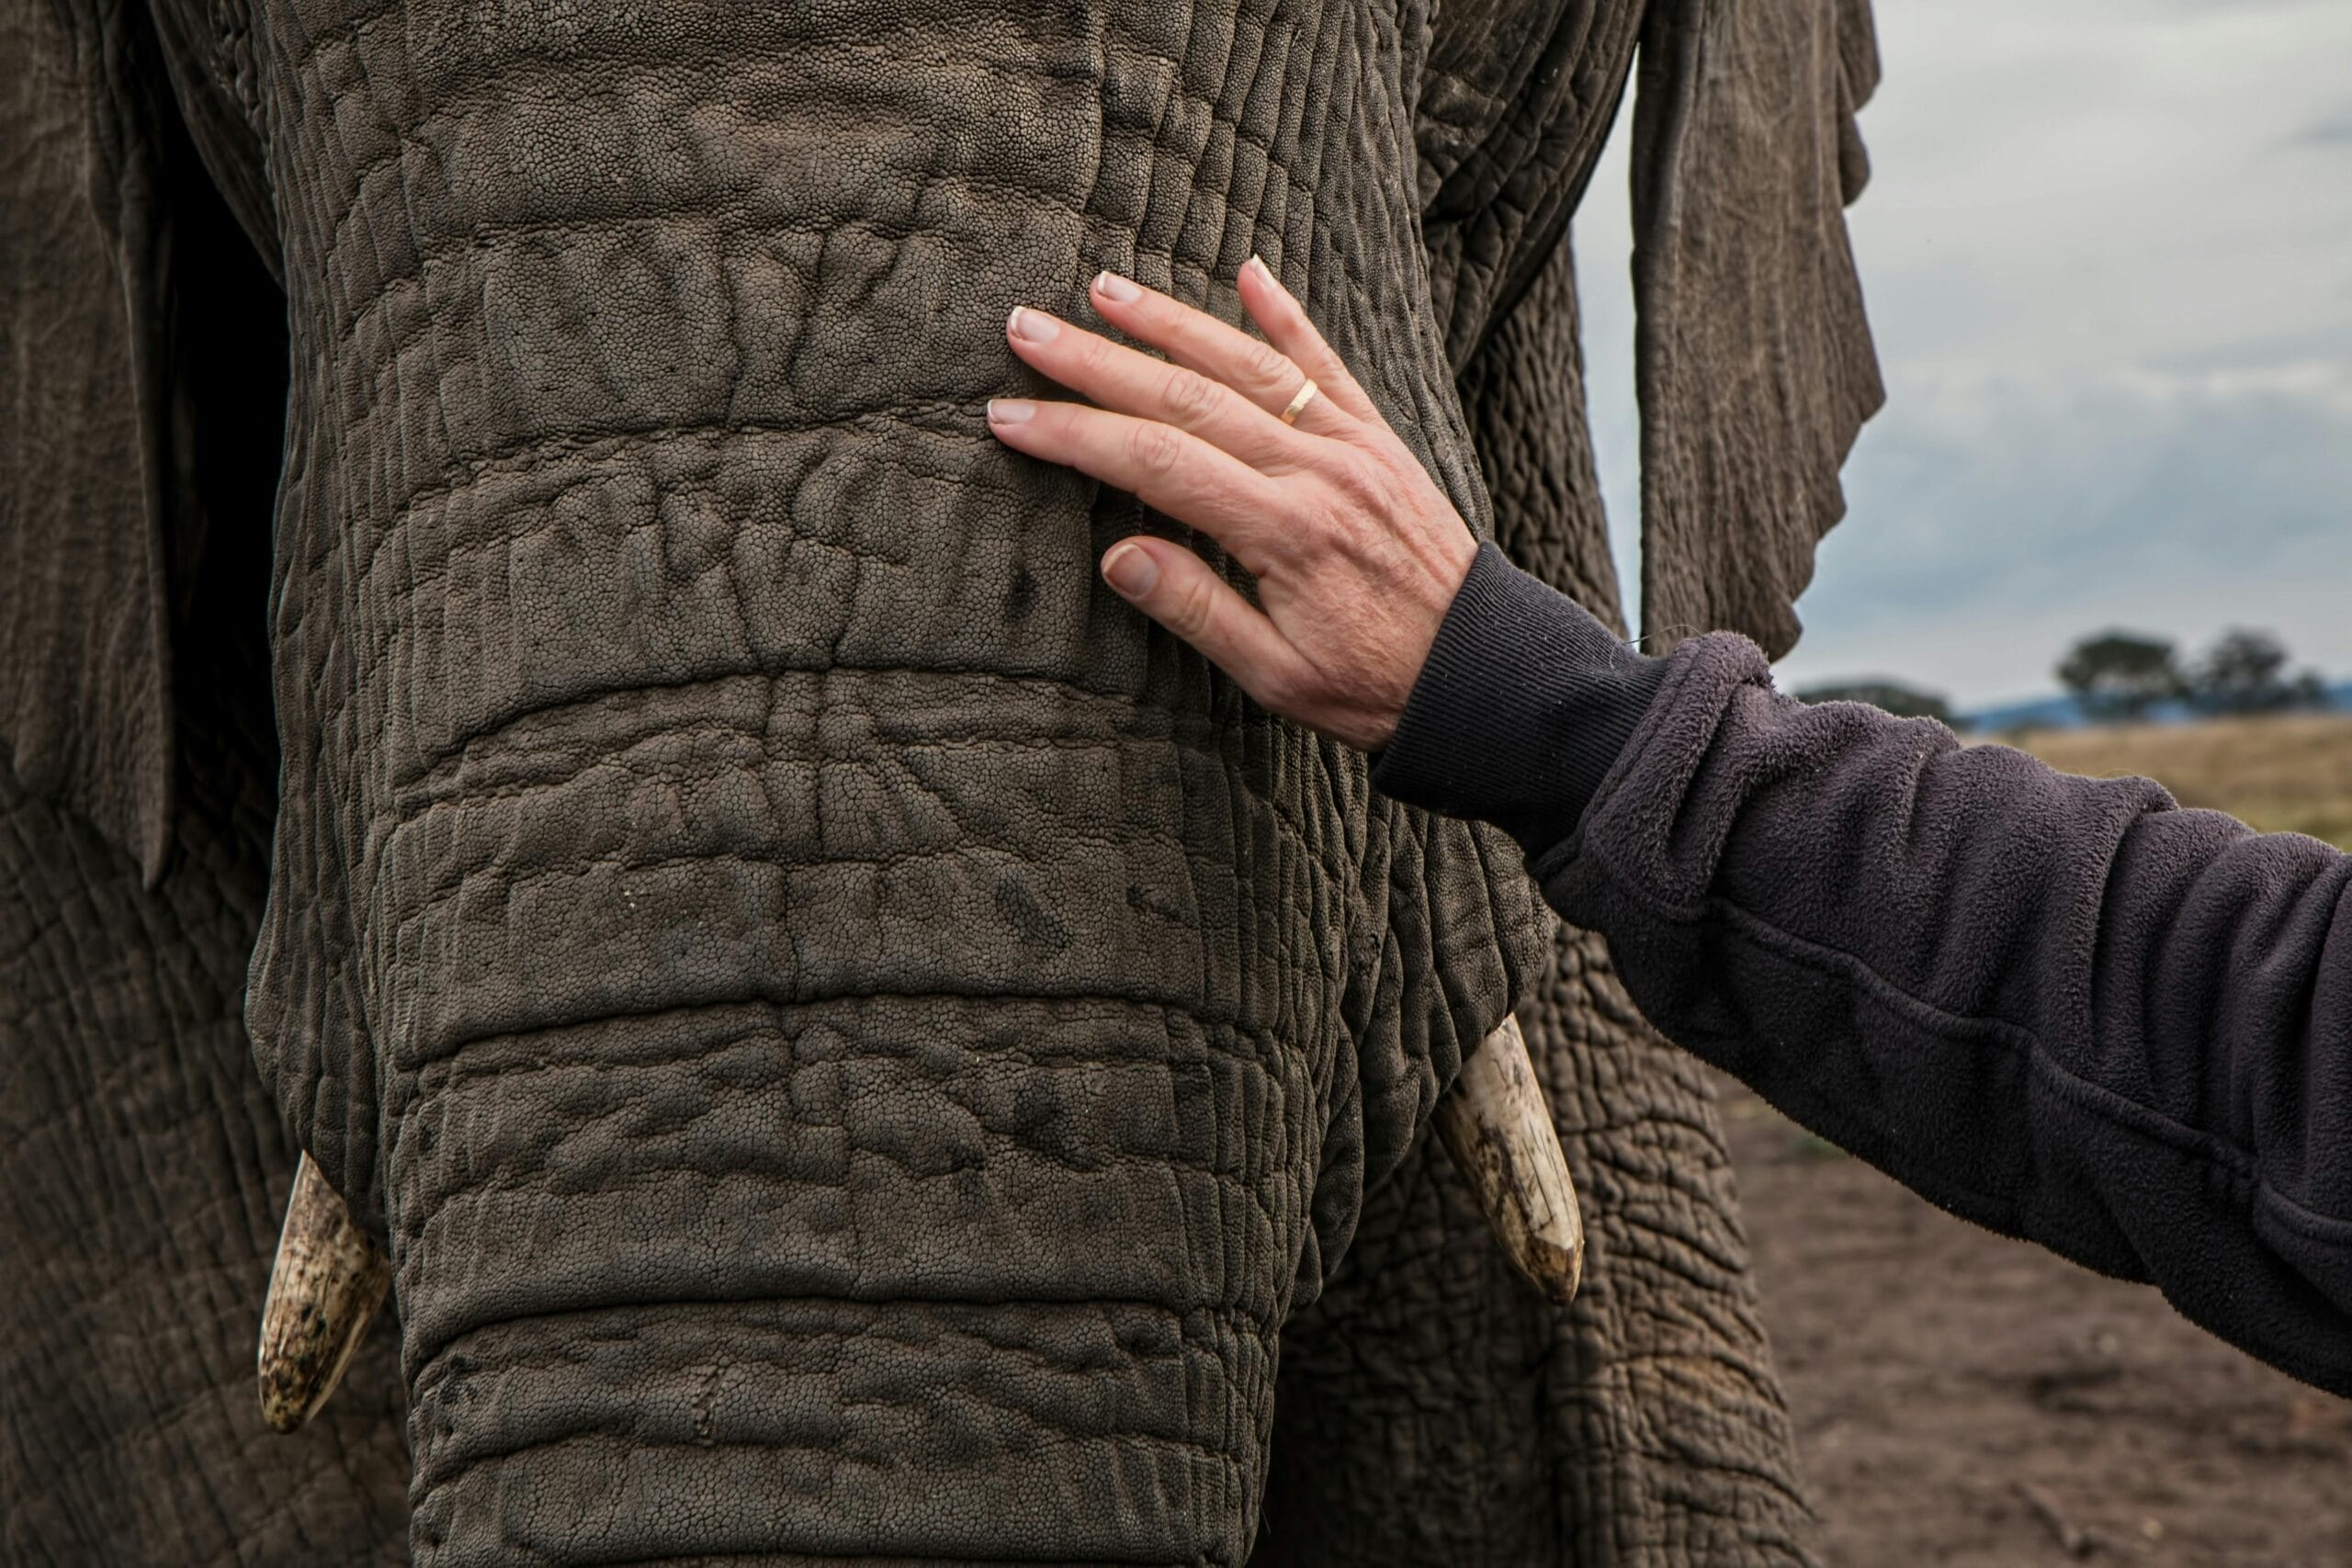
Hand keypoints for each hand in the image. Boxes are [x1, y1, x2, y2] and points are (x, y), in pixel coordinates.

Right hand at [986, 257, 1476, 751]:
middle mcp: (1318, 472)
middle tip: (1025, 330)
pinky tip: (1250, 272)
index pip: (1157, 464)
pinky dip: (1288, 317)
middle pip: (1186, 398)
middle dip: (1097, 362)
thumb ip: (1197, 610)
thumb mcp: (1276, 677)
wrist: (1483, 674)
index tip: (1010, 416)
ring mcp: (1353, 447)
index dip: (1076, 435)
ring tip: (1103, 291)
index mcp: (1285, 532)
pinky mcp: (1381, 442)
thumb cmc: (1373, 688)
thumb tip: (1114, 555)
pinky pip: (1330, 365)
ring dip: (1172, 323)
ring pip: (1249, 366)